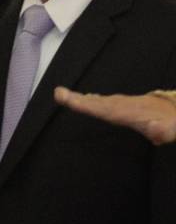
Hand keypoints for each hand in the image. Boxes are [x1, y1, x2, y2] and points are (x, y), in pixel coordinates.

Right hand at [54, 86, 175, 145]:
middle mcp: (127, 106)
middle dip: (80, 100)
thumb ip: (165, 129)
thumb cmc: (174, 123)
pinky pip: (106, 103)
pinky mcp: (127, 107)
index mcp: (134, 113)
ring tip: (63, 95)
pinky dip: (93, 100)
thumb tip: (158, 128)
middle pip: (100, 104)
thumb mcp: (172, 129)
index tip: (72, 101)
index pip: (108, 110)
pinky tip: (86, 99)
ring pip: (102, 101)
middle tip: (59, 94)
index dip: (89, 106)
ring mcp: (127, 105)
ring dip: (83, 99)